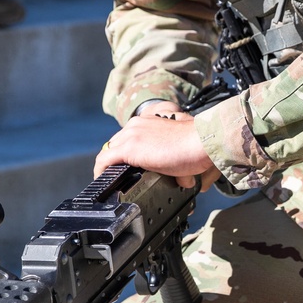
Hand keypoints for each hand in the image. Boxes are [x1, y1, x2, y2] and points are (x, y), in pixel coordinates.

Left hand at [95, 110, 221, 189]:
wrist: (202, 142)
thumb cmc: (198, 146)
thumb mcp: (182, 150)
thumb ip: (178, 161)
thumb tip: (184, 180)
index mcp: (148, 121)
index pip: (127, 137)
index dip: (124, 154)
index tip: (126, 167)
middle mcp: (136, 125)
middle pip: (115, 144)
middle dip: (115, 161)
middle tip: (118, 176)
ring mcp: (131, 135)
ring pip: (109, 152)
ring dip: (108, 167)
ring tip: (111, 181)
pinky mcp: (130, 148)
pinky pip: (105, 160)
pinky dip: (101, 171)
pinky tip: (102, 181)